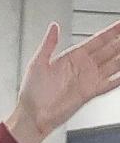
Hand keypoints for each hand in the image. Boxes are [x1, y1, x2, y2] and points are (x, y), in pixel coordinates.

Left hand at [6, 20, 119, 142]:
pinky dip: (118, 79)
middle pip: (109, 50)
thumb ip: (49, 43)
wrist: (32, 115)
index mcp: (72, 56)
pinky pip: (108, 84)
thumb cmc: (31, 92)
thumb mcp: (38, 62)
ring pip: (113, 65)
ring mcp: (88, 80)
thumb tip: (54, 26)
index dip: (110, 32)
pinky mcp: (89, 93)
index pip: (97, 40)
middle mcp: (83, 67)